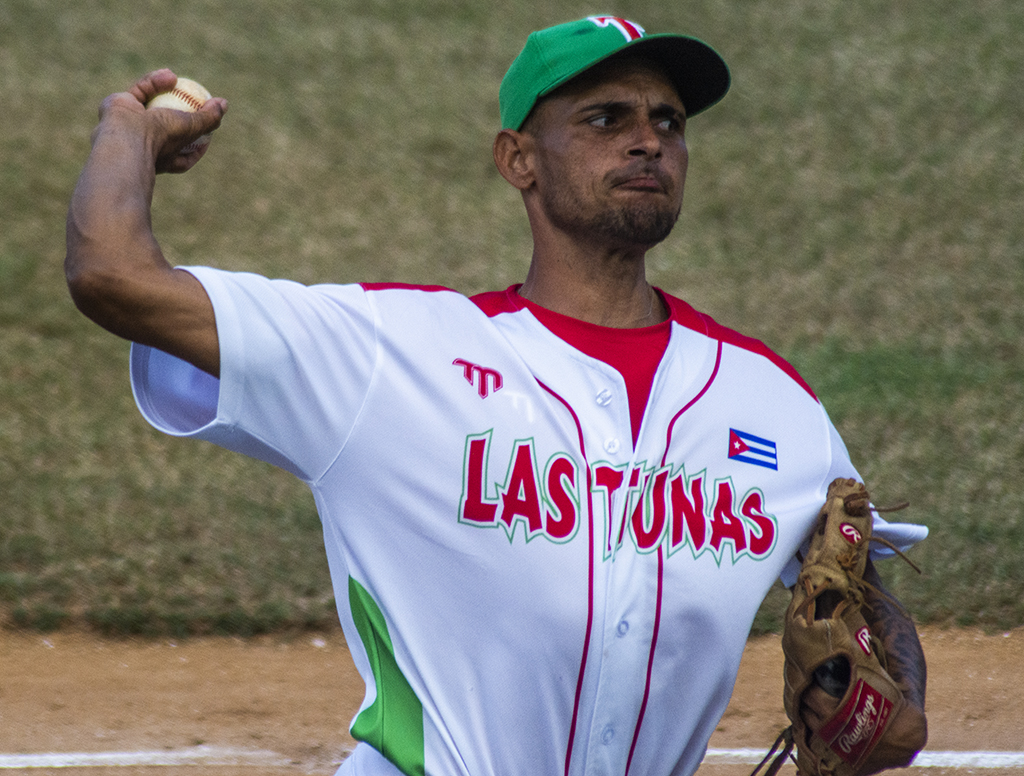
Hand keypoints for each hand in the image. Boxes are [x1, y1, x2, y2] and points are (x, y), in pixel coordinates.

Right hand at [96, 69, 227, 173]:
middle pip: (165, 126)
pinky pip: (139, 91)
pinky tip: (168, 75)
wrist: (125, 135)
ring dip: (165, 90)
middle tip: (191, 98)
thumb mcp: (191, 128)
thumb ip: (209, 118)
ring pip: (150, 104)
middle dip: (176, 111)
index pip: (183, 156)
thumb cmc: (161, 137)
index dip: (196, 143)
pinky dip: (153, 82)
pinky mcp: (118, 106)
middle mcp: (145, 143)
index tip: (209, 132)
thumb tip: (224, 104)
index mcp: (163, 159)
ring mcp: (130, 126)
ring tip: (176, 79)